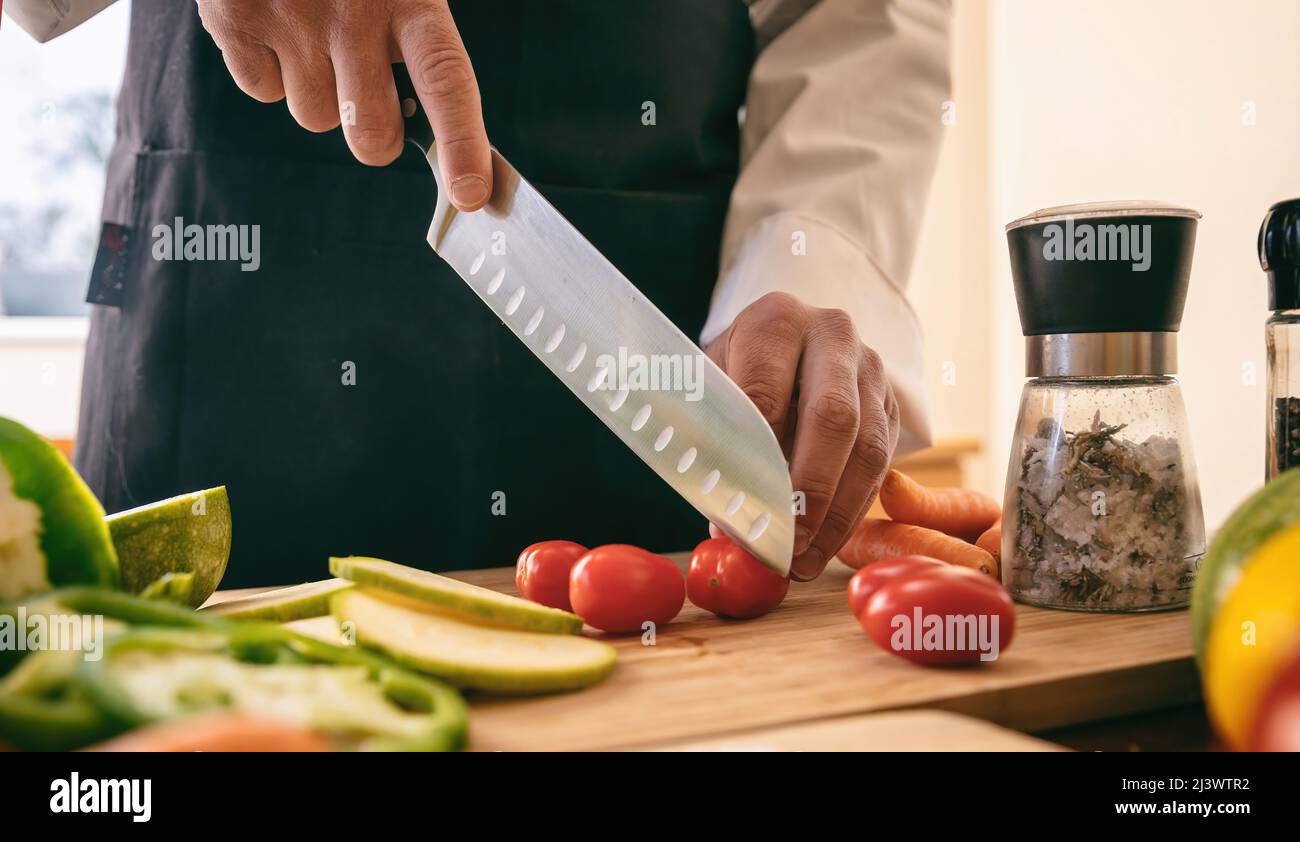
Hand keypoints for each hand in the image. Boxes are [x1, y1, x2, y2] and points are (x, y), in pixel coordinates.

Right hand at [196, 0, 491, 209]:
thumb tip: (436, 120)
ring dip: (322, 95)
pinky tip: (279, 27)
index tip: (471, 194)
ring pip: (315, 119)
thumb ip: (417, 39)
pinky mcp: (234, 20)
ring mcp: (289, 18)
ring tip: (317, 37)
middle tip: (374, 103)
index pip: (446, 79)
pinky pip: (261, 91)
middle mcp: (351, 11)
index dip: (462, 143)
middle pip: (371, 132)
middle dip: (377, 140)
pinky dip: (271, 71)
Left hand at [706, 292, 900, 580]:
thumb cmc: (736, 372)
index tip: (746, 508)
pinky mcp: (891, 405)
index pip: (766, 390)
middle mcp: (833, 334)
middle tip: (787, 542)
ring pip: (867, 447)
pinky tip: (824, 547)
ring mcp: (871, 368)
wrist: (786, 344)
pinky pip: (881, 465)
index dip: (758, 454)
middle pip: (832, 416)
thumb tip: (727, 528)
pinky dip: (852, 511)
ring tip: (804, 561)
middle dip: (809, 488)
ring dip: (836, 513)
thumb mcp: (713, 387)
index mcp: (777, 320)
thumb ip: (714, 443)